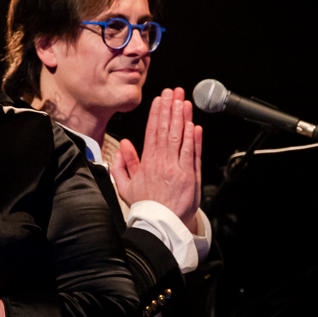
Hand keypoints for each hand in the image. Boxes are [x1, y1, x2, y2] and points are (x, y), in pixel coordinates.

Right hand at [111, 88, 202, 231]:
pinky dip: (194, 138)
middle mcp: (163, 162)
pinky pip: (193, 153)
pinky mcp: (191, 176)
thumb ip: (123, 164)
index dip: (157, 113)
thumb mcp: (126, 186)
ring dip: (183, 117)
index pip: (152, 131)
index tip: (160, 99)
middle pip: (168, 129)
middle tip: (174, 91)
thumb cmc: (146, 206)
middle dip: (171, 108)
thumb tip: (123, 146)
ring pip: (181, 137)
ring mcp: (178, 168)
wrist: (161, 225)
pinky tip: (194, 125)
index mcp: (148, 163)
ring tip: (184, 101)